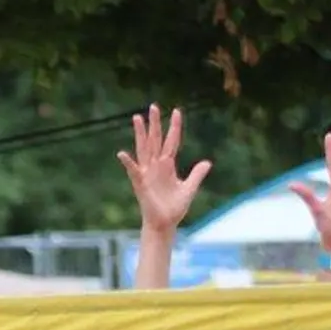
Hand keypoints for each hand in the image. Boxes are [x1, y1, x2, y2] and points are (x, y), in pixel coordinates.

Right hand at [117, 105, 212, 232]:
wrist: (165, 223)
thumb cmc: (175, 207)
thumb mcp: (189, 189)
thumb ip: (197, 175)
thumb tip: (207, 162)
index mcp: (168, 165)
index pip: (172, 141)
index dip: (174, 127)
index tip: (177, 111)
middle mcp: (156, 165)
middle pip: (155, 140)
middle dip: (155, 124)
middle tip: (154, 106)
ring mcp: (147, 173)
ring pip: (143, 148)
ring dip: (140, 134)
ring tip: (137, 118)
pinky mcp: (140, 183)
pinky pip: (133, 171)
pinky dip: (128, 163)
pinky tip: (123, 153)